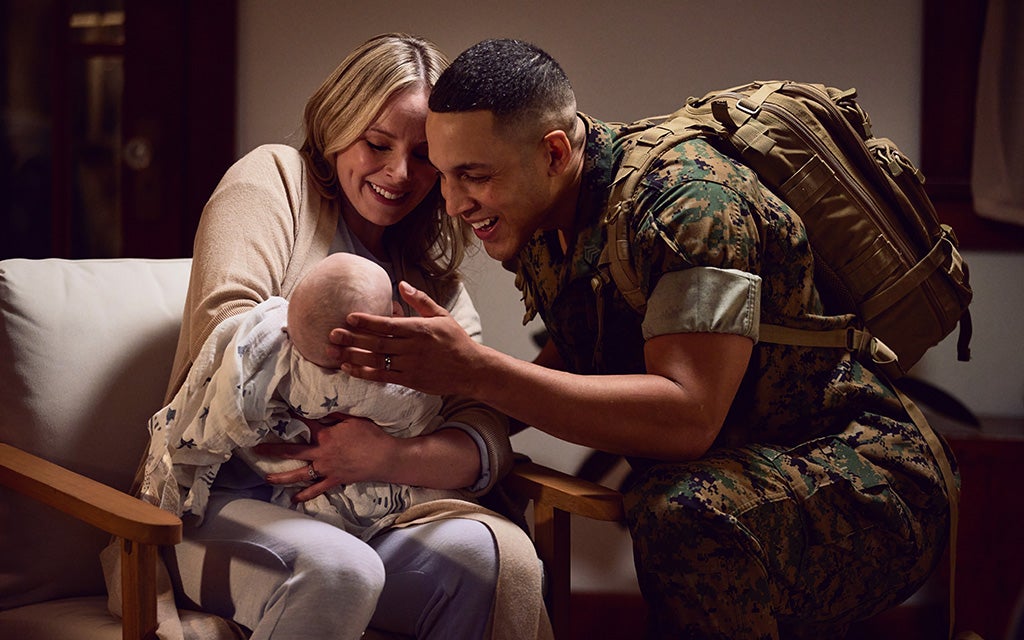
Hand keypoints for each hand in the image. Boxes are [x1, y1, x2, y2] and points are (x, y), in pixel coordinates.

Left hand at [256, 412, 397, 502]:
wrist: (384, 458)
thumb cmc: (371, 436)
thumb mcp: (354, 419)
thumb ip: (337, 414)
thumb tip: (322, 407)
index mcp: (326, 436)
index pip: (305, 424)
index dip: (291, 417)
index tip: (278, 413)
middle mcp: (321, 453)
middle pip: (293, 450)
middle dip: (273, 449)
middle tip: (256, 449)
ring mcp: (326, 469)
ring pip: (299, 473)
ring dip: (282, 476)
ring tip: (267, 477)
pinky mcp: (334, 480)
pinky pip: (316, 489)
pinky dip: (305, 495)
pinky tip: (294, 499)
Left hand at [328, 281, 483, 395]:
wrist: (471, 370)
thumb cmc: (456, 340)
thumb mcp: (442, 315)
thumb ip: (420, 300)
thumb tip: (401, 284)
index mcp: (420, 328)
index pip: (388, 324)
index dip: (367, 321)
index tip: (349, 317)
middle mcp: (413, 347)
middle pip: (377, 342)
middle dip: (352, 338)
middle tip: (331, 334)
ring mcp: (410, 365)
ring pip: (376, 360)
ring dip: (353, 356)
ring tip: (333, 352)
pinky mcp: (410, 380)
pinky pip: (382, 376)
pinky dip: (364, 372)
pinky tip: (349, 368)